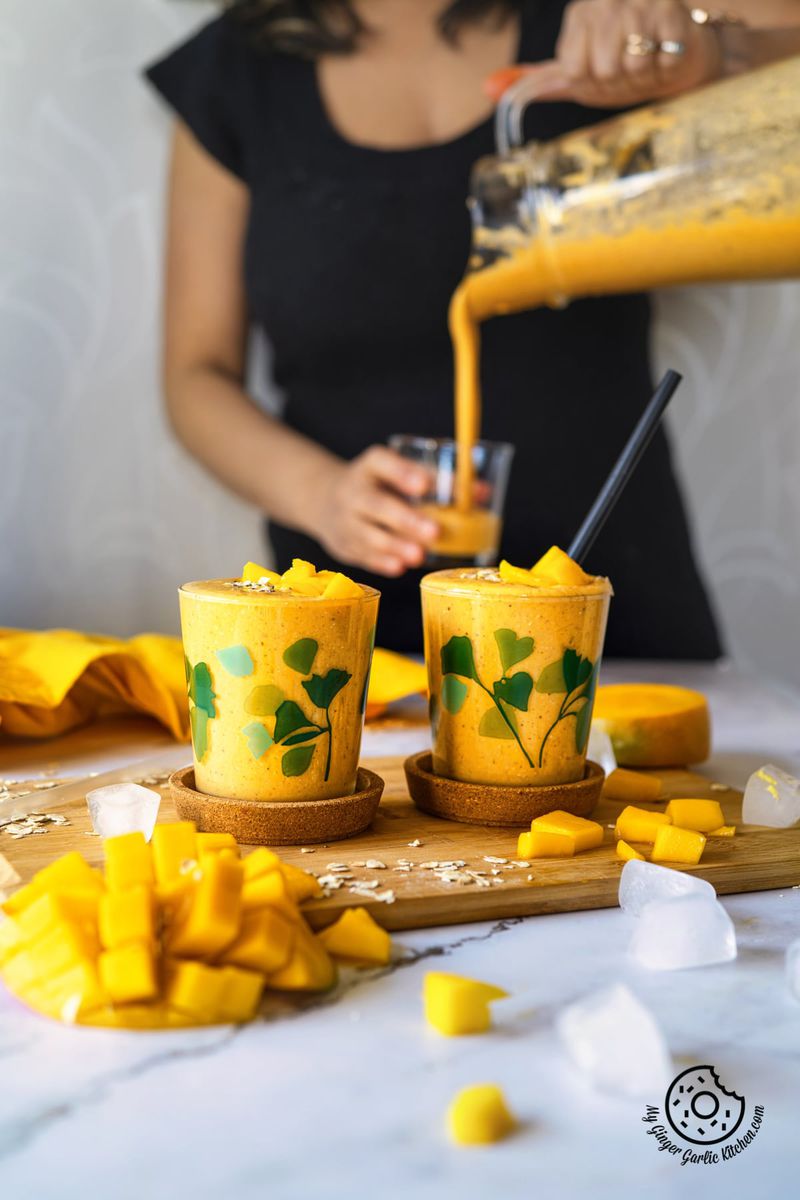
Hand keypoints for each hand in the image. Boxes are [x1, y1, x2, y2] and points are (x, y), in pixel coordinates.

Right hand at [306, 445, 438, 576]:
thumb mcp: (397, 471)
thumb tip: (483, 494)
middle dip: (406, 520)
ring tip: (419, 555)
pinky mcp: (343, 545)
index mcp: (369, 466)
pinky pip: (361, 555)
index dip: (401, 472)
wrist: (325, 500)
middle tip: (435, 531)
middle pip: (376, 504)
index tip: (424, 484)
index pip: (381, 462)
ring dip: (395, 546)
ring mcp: (344, 520)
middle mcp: (352, 491)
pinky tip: (400, 567)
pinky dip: (381, 562)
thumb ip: (438, 479)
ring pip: (368, 535)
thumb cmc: (378, 485)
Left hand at [485, 0, 722, 108]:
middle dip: (619, 81)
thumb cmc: (621, 64)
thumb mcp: (576, 73)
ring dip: (643, 75)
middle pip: (603, 71)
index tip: (600, 70)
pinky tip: (666, 54)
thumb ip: (537, 81)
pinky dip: (665, 67)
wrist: (675, 53)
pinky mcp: (672, 12)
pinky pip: (662, 60)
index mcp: (580, 14)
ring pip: (632, 65)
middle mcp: (606, 3)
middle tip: (628, 70)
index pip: (574, 69)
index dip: (590, 81)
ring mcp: (640, 4)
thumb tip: (488, 88)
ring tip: (648, 61)